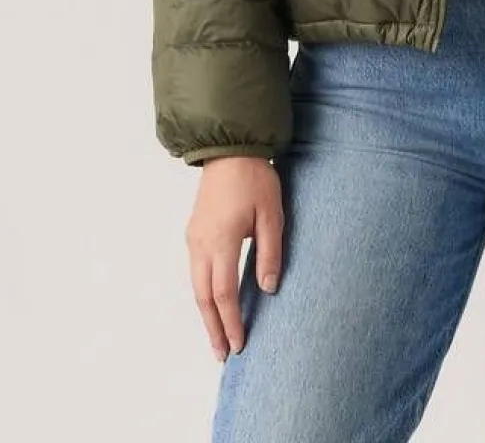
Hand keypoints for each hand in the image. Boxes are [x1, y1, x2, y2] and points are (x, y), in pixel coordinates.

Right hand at [185, 156, 284, 362]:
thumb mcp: (271, 215)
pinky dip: (203, 294)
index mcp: (220, 241)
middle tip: (223, 355)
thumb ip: (269, 253)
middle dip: (213, 328)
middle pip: (203, 297)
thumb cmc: (254, 179)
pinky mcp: (193, 233)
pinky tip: (212, 304)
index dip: (231, 322)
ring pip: (196, 287)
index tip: (240, 344)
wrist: (229, 149)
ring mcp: (193, 239)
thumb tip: (268, 289)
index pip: (223, 294)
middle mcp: (200, 245)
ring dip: (206, 314)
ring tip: (216, 337)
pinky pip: (195, 272)